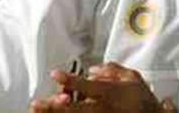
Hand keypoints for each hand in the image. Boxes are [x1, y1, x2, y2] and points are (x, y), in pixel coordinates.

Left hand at [29, 62, 176, 112]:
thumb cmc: (141, 99)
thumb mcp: (132, 78)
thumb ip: (112, 70)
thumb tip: (93, 69)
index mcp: (109, 93)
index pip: (86, 86)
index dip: (69, 80)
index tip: (55, 74)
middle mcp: (102, 108)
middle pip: (74, 109)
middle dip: (54, 107)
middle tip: (36, 104)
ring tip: (39, 111)